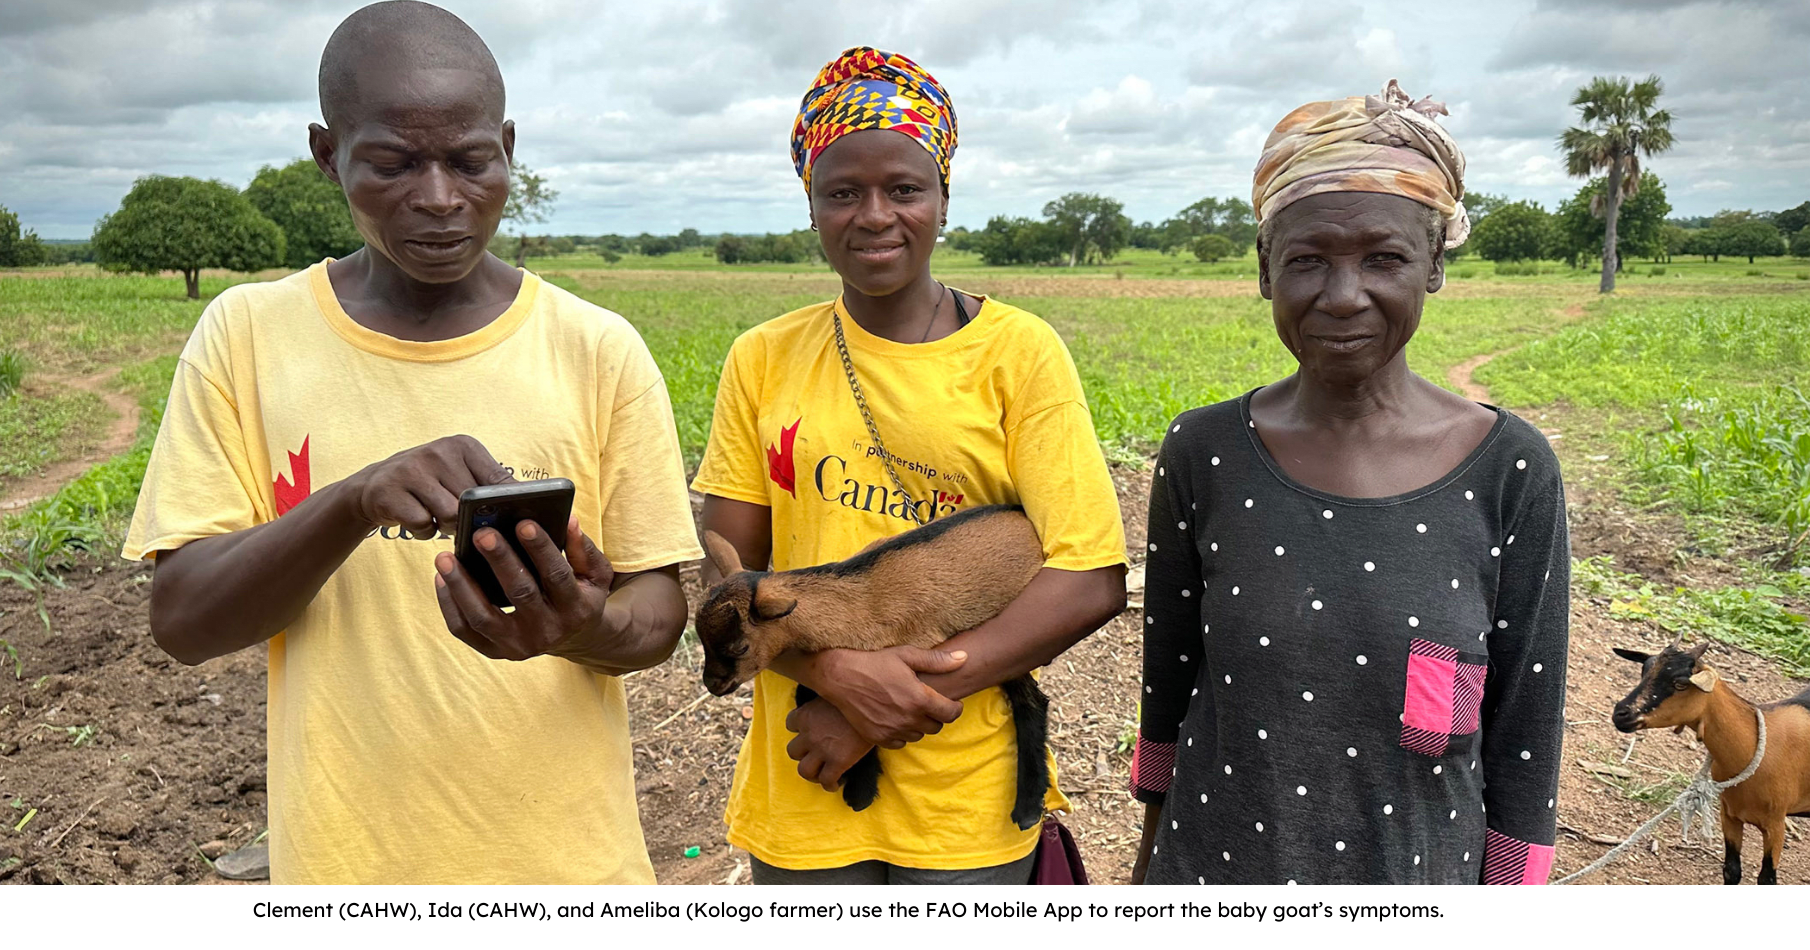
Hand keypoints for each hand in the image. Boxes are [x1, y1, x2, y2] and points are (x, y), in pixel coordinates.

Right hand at [345, 435, 512, 538]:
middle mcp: (438, 452)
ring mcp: (412, 471)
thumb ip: (488, 485)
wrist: (374, 485)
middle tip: (455, 515)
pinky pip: (423, 525)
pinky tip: (416, 518)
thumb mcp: (459, 472)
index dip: (504, 505)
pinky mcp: (390, 493)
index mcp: (462, 445)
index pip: (498, 480)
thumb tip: (526, 506)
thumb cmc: (429, 482)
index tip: (506, 518)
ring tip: (436, 515)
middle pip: (472, 504)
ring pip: (449, 516)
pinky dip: (423, 531)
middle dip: (467, 519)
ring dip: (445, 526)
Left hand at [433, 514, 617, 661]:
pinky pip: (465, 631)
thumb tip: (569, 521)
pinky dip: (449, 605)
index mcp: (576, 609)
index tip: (523, 523)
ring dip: (461, 585)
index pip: (557, 576)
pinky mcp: (496, 651)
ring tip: (445, 557)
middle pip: (519, 593)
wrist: (575, 638)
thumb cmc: (580, 595)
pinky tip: (441, 578)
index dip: (541, 549)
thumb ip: (583, 549)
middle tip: (481, 533)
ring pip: (483, 617)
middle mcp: (548, 631)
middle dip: (499, 561)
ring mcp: (519, 645)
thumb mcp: (594, 574)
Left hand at [784, 698, 875, 790]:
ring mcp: (822, 749)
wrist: (877, 708)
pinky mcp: (838, 762)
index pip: (790, 724)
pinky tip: (836, 784)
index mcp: (806, 714)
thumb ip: (825, 703)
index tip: (808, 733)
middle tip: (815, 757)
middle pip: (793, 751)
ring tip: (822, 774)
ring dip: (812, 774)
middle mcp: (809, 733)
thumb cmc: (859, 697)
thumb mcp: (835, 695)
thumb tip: (830, 705)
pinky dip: (829, 785)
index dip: (799, 730)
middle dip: (803, 756)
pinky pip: (826, 780)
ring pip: (804, 770)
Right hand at [810, 645, 966, 747]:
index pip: (951, 713)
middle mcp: (908, 718)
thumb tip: (964, 659)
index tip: (950, 702)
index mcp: (920, 699)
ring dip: (919, 724)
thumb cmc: (874, 662)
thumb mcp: (906, 655)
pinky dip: (902, 733)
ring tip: (910, 709)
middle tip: (928, 703)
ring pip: (919, 735)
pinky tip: (896, 718)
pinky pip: (900, 742)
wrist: (840, 676)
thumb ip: (937, 661)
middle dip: (937, 715)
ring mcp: (892, 730)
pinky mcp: (878, 738)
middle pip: (936, 726)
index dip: (955, 708)